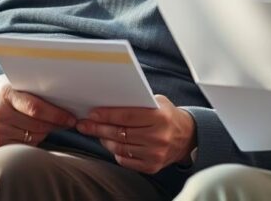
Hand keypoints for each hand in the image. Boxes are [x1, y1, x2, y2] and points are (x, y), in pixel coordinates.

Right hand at [0, 74, 76, 147]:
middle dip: (56, 124)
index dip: (56, 115)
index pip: (35, 108)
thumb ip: (33, 86)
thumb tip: (63, 94)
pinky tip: (38, 131)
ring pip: (34, 136)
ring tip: (53, 124)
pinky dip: (36, 139)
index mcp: (6, 93)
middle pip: (37, 125)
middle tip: (68, 122)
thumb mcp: (14, 81)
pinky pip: (25, 145)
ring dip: (48, 132)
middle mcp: (0, 113)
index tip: (71, 118)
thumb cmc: (1, 89)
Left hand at [76, 94, 195, 173]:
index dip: (107, 115)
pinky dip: (115, 152)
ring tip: (96, 132)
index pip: (127, 116)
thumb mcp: (157, 103)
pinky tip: (111, 143)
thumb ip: (137, 103)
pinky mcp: (152, 166)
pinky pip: (125, 160)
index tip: (92, 114)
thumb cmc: (166, 116)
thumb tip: (109, 102)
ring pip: (120, 148)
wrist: (186, 137)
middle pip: (120, 133)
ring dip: (104, 140)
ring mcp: (155, 153)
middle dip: (99, 128)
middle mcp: (159, 136)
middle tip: (84, 124)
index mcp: (160, 117)